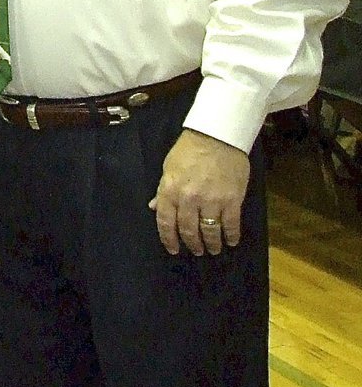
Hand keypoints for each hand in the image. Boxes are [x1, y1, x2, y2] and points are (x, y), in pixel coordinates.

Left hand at [149, 128, 249, 255]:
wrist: (217, 136)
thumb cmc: (189, 150)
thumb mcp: (169, 167)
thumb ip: (162, 190)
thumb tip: (154, 207)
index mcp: (170, 190)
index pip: (165, 221)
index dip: (168, 239)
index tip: (173, 249)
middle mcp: (189, 199)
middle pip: (188, 230)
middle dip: (192, 244)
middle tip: (195, 250)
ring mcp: (211, 201)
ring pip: (210, 231)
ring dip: (211, 244)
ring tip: (213, 249)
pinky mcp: (232, 200)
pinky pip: (231, 225)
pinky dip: (231, 236)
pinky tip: (231, 241)